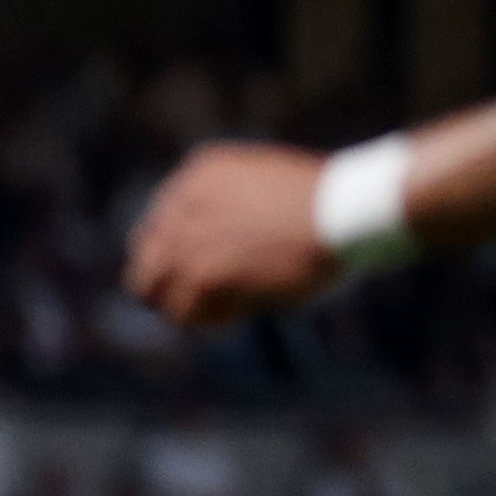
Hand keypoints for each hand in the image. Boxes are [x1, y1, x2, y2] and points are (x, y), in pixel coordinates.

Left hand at [126, 142, 340, 327]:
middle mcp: (182, 203)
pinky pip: (185, 314)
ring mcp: (188, 240)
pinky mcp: (203, 275)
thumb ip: (225, 210)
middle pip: (146, 261)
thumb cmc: (325, 203)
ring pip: (153, 292)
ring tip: (227, 307)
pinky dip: (211, 320)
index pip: (158, 226)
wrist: (349, 209)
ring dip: (187, 306)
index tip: (208, 270)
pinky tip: (243, 311)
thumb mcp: (263, 188)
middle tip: (204, 300)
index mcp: (198, 174)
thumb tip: (203, 256)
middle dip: (170, 284)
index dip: (178, 255)